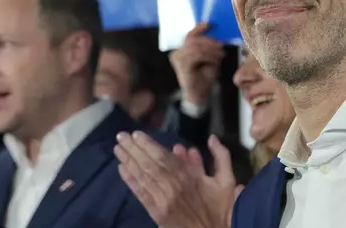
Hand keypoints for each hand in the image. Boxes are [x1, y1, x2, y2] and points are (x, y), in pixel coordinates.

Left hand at [115, 132, 242, 227]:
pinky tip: (121, 170)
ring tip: (117, 148)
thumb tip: (212, 138)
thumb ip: (222, 157)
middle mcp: (171, 187)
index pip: (163, 158)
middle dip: (134, 149)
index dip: (148, 145)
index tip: (136, 133)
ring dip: (128, 161)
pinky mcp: (156, 212)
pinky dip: (130, 181)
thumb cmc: (220, 209)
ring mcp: (161, 201)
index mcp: (188, 178)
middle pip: (148, 165)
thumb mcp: (228, 181)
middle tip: (120, 136)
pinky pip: (140, 194)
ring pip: (142, 177)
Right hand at [169, 23, 224, 104]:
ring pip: (195, 47)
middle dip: (209, 41)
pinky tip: (215, 61)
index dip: (199, 28)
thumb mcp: (209, 58)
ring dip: (210, 49)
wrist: (199, 95)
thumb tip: (217, 35)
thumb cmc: (204, 77)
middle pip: (193, 39)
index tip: (210, 24)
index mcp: (182, 50)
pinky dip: (208, 56)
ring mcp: (178, 60)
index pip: (190, 35)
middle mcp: (177, 53)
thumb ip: (208, 47)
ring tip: (221, 55)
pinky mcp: (182, 66)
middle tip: (221, 45)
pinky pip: (196, 55)